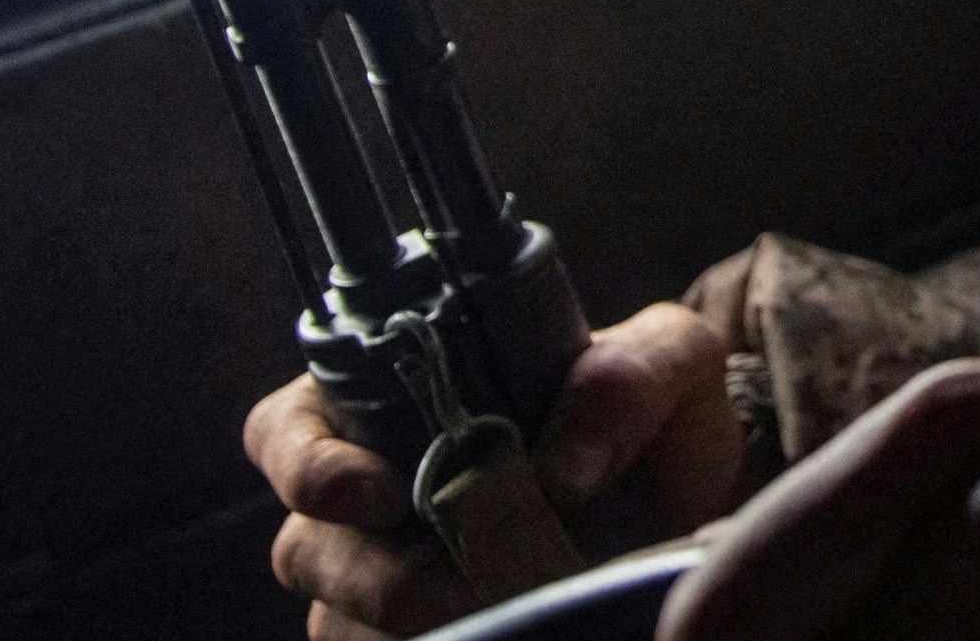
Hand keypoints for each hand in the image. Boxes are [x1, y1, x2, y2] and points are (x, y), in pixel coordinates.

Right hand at [246, 300, 748, 640]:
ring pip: (341, 624)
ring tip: (519, 603)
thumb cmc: (657, 413)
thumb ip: (624, 383)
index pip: (284, 432)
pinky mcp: (417, 637)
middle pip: (305, 548)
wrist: (695, 503)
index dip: (309, 466)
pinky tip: (508, 627)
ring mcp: (381, 581)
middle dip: (378, 575)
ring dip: (421, 622)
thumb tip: (561, 468)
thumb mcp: (668, 365)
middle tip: (476, 578)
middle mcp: (366, 495)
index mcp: (386, 402)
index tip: (381, 495)